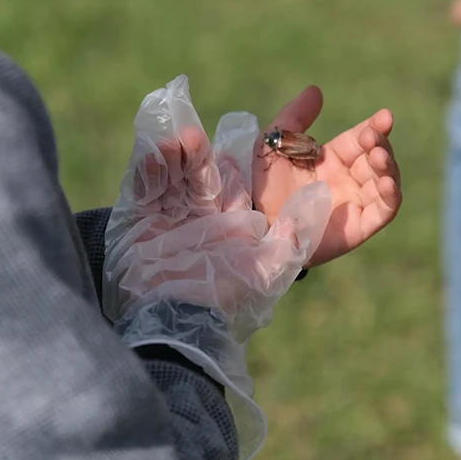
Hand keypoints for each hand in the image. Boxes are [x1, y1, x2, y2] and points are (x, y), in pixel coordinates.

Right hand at [103, 76, 331, 336]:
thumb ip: (293, 238)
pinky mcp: (140, 220)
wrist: (172, 324)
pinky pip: (143, 189)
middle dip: (195, 156)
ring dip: (171, 158)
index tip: (230, 155)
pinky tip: (152, 153)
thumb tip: (320, 200)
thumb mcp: (267, 270)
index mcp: (228, 224)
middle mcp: (198, 216)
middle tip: (193, 136)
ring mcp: (167, 216)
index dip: (229, 170)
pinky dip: (146, 171)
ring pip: (171, 177)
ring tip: (174, 140)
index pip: (230, 187)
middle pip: (197, 176)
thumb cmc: (222, 300)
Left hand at [253, 86, 401, 266]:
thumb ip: (294, 117)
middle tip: (371, 137)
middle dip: (379, 145)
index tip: (384, 117)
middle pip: (376, 158)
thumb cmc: (261, 186)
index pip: (360, 139)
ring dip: (388, 166)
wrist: (255, 224)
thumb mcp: (273, 144)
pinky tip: (387, 181)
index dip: (374, 127)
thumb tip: (315, 89)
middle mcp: (347, 180)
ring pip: (385, 182)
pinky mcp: (357, 227)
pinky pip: (383, 211)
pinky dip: (391, 196)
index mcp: (331, 159)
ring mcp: (354, 203)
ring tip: (378, 155)